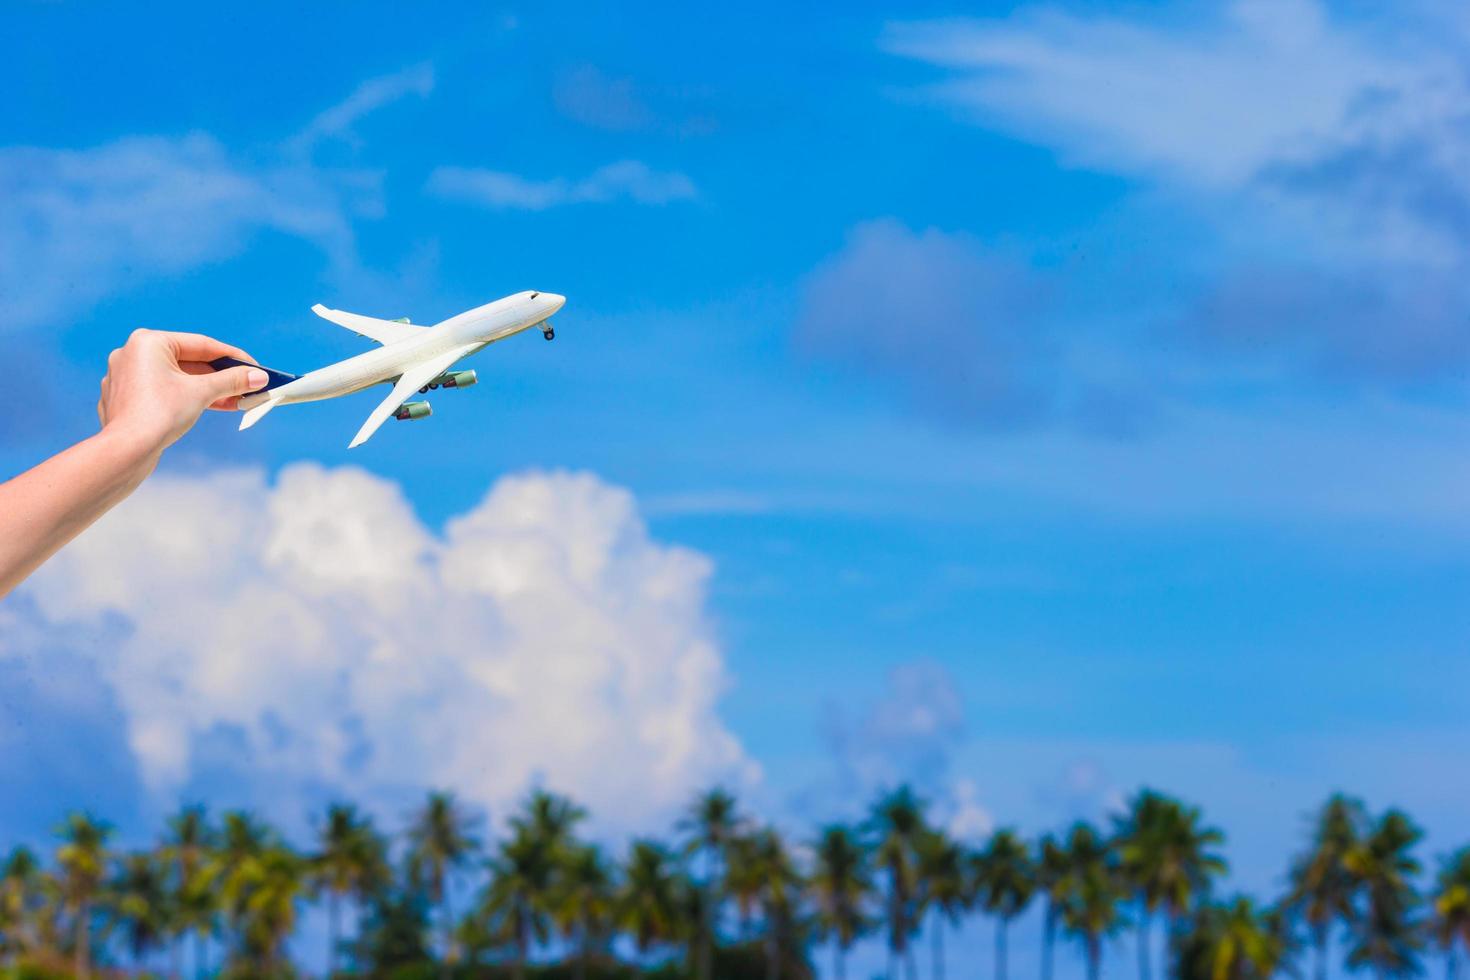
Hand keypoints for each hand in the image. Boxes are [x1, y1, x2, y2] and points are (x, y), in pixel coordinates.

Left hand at [97, 329, 268, 456]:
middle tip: (248, 386)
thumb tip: (259, 377)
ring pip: (177, 378)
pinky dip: (187, 398)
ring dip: (208, 390)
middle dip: (221, 378)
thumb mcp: (203, 393)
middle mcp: (132, 353)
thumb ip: (232, 381)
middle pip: (189, 362)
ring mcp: (126, 376)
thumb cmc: (160, 415)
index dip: (233, 357)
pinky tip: (211, 407)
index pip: (201, 345)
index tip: (255, 368)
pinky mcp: (126, 397)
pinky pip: (163, 391)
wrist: (126, 452)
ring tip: (236, 401)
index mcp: (148, 342)